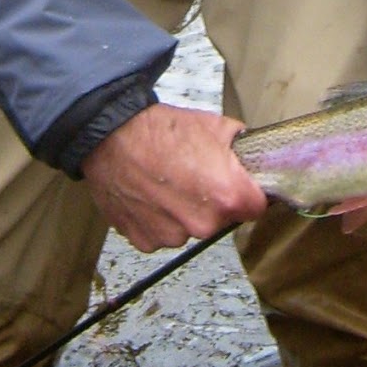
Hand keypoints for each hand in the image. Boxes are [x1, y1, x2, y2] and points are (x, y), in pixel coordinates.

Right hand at [81, 102, 266, 251]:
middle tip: (195, 175)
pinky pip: (163, 233)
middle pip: (222, 218)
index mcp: (226, 195)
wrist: (111, 138)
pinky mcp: (147, 241)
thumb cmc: (158, 130)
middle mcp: (203, 223)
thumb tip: (249, 152)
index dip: (248, 192)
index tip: (238, 184)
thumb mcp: (213, 125)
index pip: (256, 206)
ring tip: (167, 182)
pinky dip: (158, 218)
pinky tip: (150, 194)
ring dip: (184, 211)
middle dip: (214, 200)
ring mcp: (173, 236)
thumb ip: (239, 145)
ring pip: (190, 227)